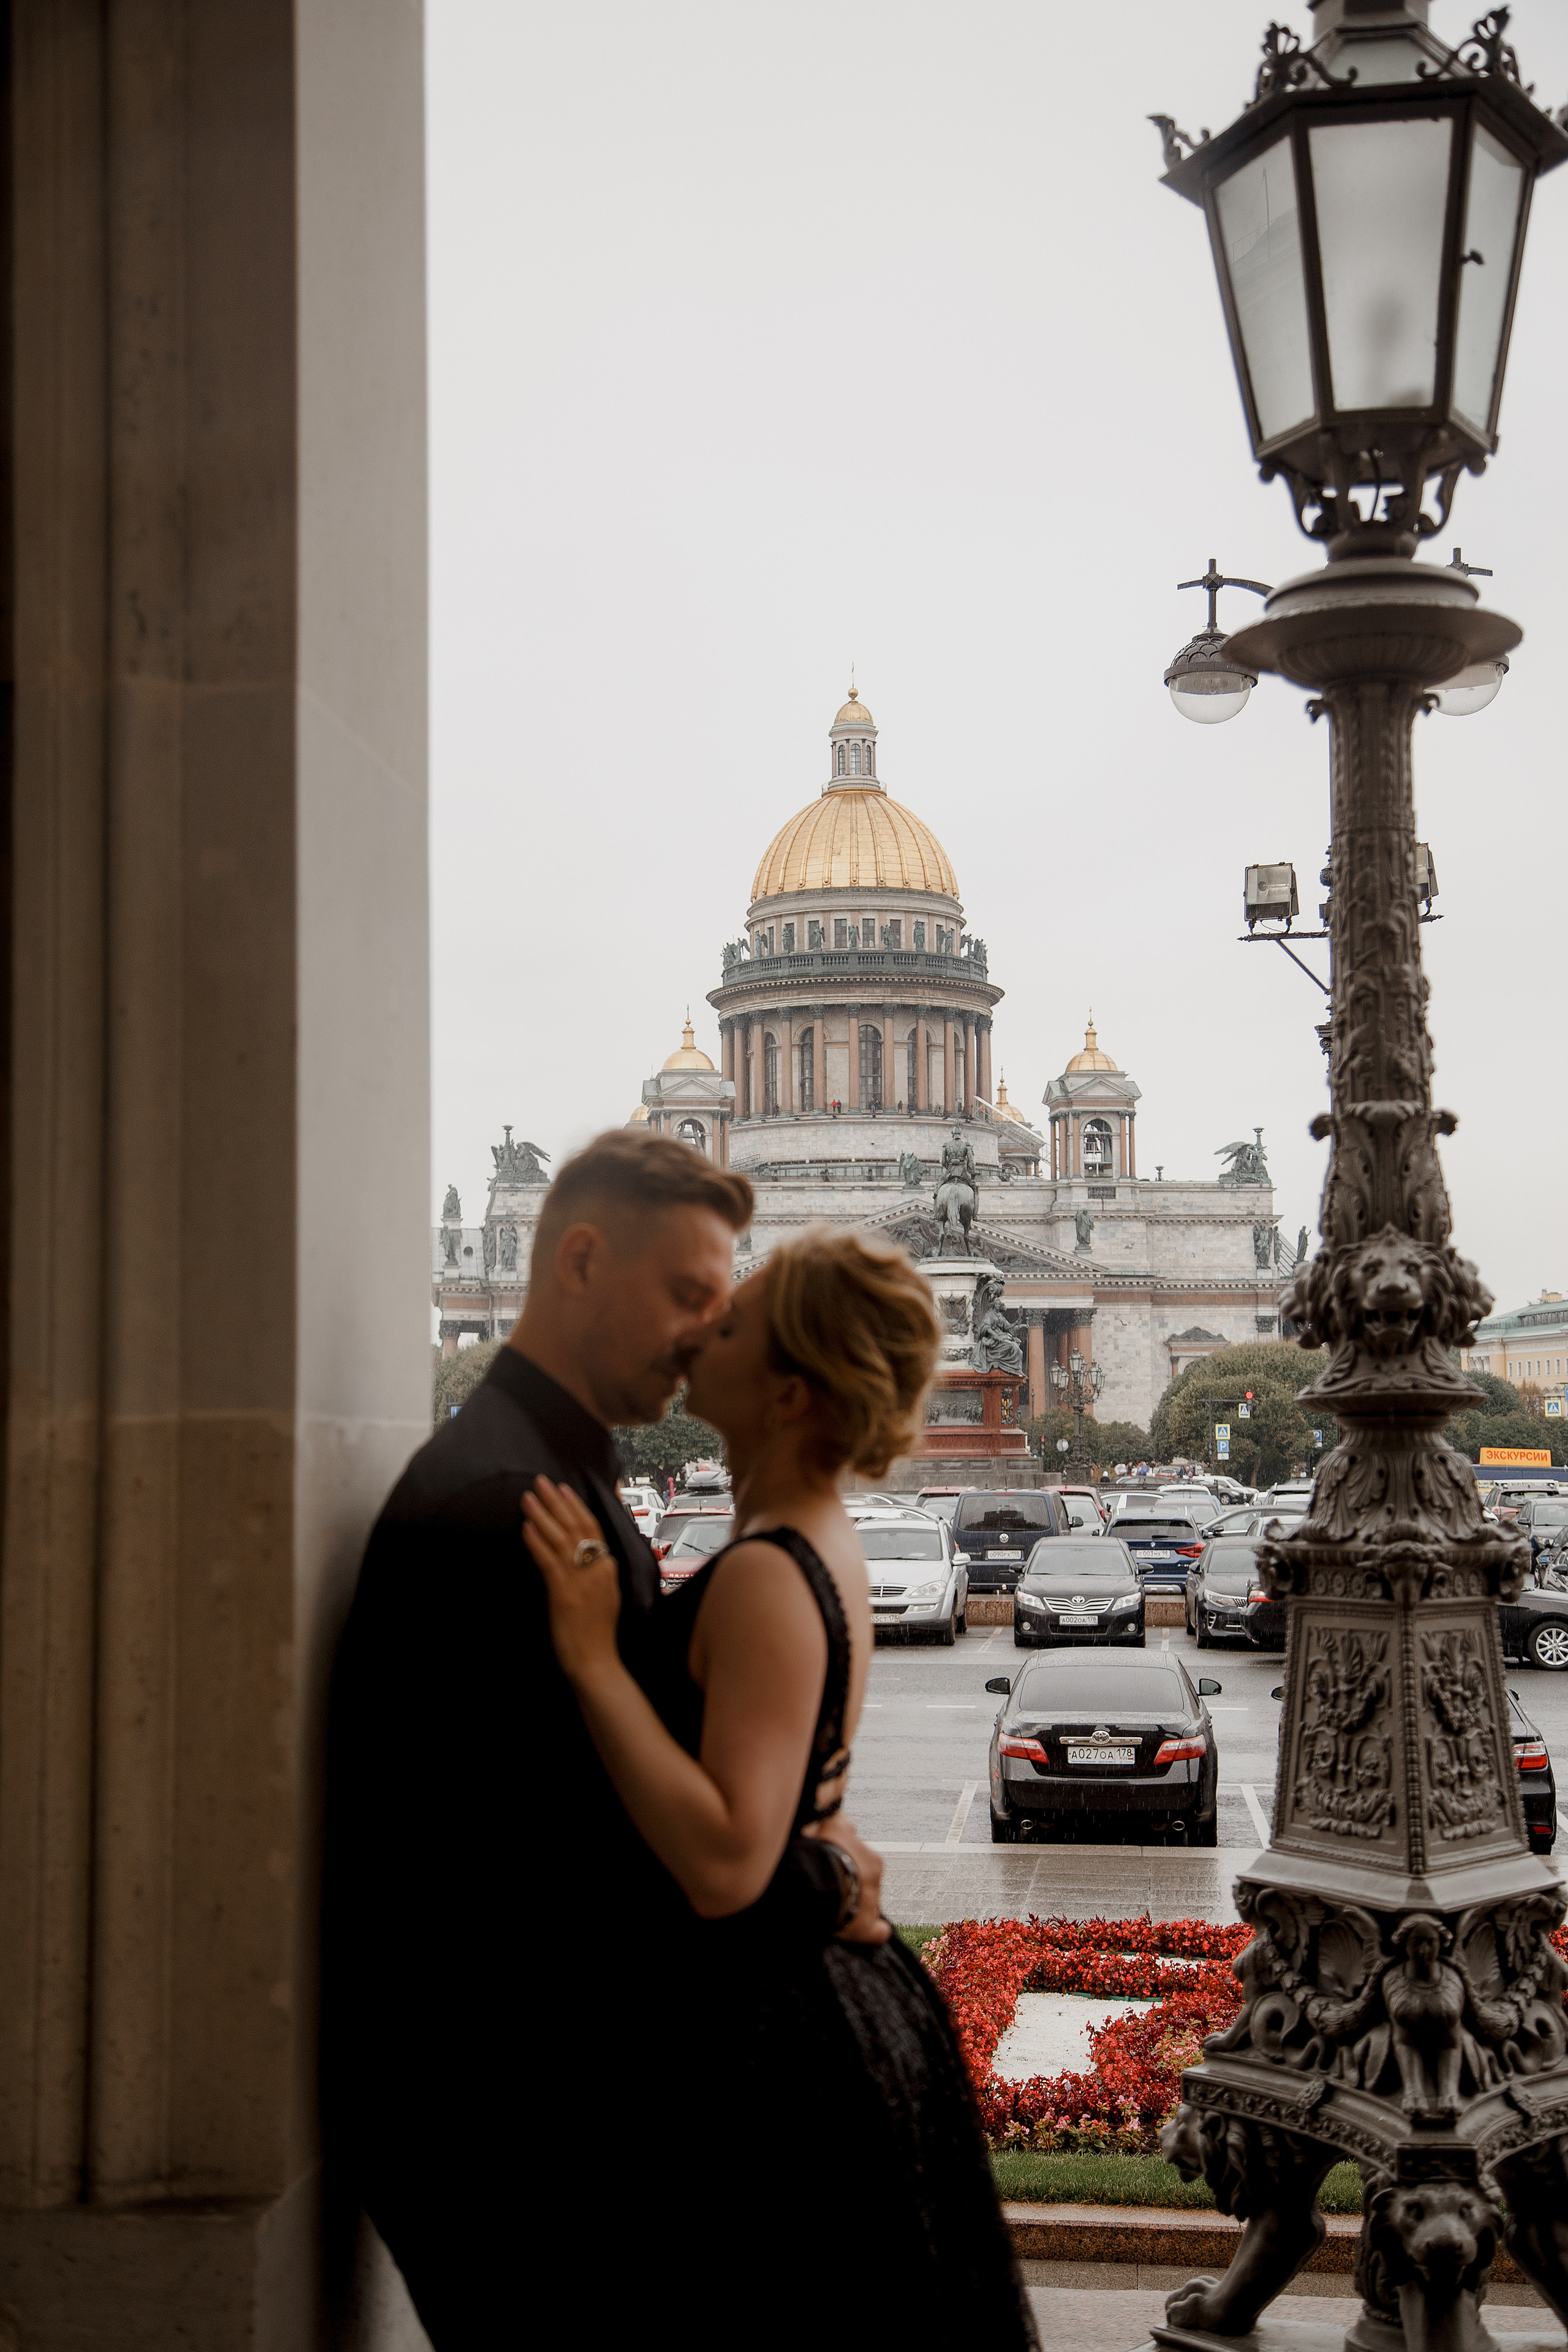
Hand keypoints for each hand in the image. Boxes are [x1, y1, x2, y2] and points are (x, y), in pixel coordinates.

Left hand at [523, 1477, 621, 1686]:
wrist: (597, 1662)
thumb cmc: (597, 1635)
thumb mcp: (605, 1597)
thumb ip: (596, 1574)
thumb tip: (586, 1557)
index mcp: (607, 1568)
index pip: (593, 1527)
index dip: (576, 1506)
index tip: (563, 1489)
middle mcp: (597, 1569)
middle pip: (577, 1525)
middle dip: (557, 1501)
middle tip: (542, 1481)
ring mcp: (582, 1580)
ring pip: (561, 1538)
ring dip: (543, 1515)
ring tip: (529, 1497)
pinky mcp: (564, 1592)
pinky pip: (549, 1560)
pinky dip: (537, 1541)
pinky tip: (526, 1528)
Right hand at [806, 1814, 890, 1944]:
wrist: (821, 1881)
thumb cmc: (826, 1852)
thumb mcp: (834, 1826)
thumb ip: (843, 1822)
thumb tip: (846, 1819)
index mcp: (873, 1861)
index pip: (864, 1863)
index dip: (849, 1864)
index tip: (836, 1866)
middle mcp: (877, 1884)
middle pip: (865, 1885)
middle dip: (853, 1886)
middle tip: (833, 1886)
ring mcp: (872, 1906)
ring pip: (868, 1906)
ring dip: (856, 1906)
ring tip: (835, 1907)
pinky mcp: (866, 1928)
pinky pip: (877, 1931)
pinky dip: (874, 1931)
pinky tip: (866, 1931)